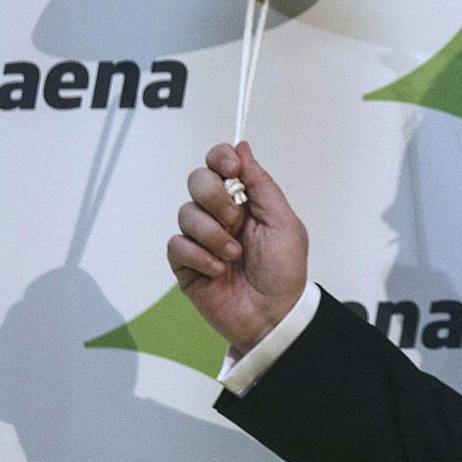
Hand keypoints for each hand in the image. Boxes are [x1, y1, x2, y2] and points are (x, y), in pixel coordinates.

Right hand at [167, 142, 308, 353]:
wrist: (273, 315)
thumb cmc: (284, 271)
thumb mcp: (283, 222)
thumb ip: (261, 184)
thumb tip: (243, 146)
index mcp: (245, 202)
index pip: (220, 164)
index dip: (220, 158)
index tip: (231, 168)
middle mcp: (220, 215)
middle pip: (197, 180)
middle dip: (214, 196)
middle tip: (234, 219)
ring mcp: (201, 238)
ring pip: (186, 213)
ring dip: (212, 234)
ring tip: (233, 256)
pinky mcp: (185, 263)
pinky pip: (176, 244)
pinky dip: (199, 256)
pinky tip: (218, 271)